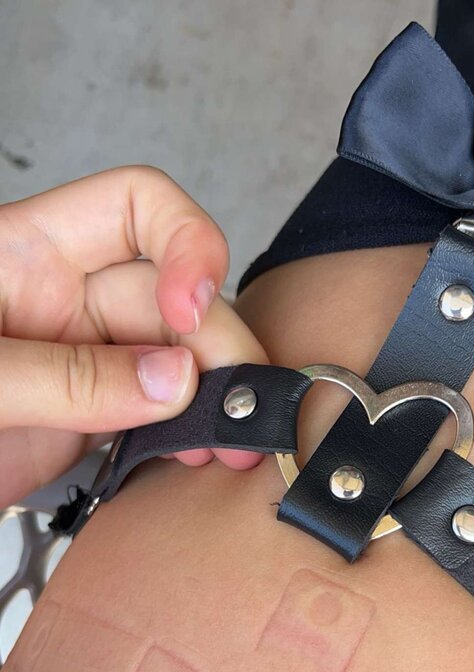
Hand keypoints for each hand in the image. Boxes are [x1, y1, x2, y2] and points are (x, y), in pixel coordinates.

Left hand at [0, 166, 266, 506]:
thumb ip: (67, 377)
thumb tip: (174, 380)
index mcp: (29, 253)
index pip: (136, 208)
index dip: (183, 242)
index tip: (189, 303)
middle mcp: (67, 301)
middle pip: (173, 297)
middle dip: (216, 343)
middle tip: (240, 401)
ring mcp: (84, 365)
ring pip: (178, 362)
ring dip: (217, 397)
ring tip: (234, 446)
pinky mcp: (88, 423)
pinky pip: (158, 417)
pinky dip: (190, 435)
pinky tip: (204, 457)